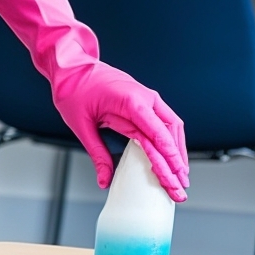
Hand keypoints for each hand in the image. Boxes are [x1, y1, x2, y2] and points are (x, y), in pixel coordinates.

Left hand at [50, 61, 189, 200]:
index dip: (169, 159)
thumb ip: (97, 154)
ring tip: (181, 176)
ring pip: (173, 127)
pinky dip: (171, 140)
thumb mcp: (81, 125)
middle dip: (178, 163)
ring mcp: (147, 98)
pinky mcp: (145, 101)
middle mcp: (145, 98)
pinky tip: (173, 156)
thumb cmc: (74, 90)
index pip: (158, 134)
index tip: (175, 178)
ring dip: (178, 152)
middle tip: (181, 187)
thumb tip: (104, 180)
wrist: (73, 66)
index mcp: (131, 102)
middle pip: (169, 134)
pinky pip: (165, 122)